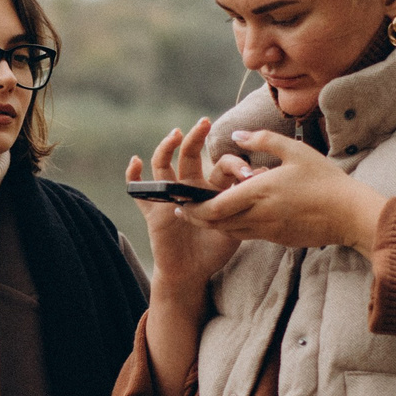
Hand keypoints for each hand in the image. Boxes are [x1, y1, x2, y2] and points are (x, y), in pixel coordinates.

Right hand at [126, 117, 245, 307]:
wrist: (192, 272)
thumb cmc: (216, 249)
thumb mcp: (236, 225)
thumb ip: (243, 203)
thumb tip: (261, 177)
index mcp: (212, 189)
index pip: (221, 166)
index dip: (235, 165)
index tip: (249, 174)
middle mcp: (189, 187)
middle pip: (190, 156)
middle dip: (196, 138)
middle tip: (204, 123)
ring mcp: (169, 197)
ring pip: (163, 166)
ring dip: (166, 148)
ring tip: (175, 134)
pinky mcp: (153, 212)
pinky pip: (139, 192)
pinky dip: (133, 176)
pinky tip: (135, 162)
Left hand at [189, 131, 387, 255]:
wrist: (350, 214)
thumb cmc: (324, 179)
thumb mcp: (295, 151)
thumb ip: (262, 140)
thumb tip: (237, 135)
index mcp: (259, 192)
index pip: (215, 206)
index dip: (194, 207)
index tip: (182, 201)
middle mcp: (258, 215)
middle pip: (216, 223)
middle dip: (197, 218)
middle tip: (185, 209)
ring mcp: (267, 230)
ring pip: (229, 231)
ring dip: (214, 224)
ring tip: (204, 212)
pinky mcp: (277, 239)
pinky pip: (247, 235)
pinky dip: (234, 227)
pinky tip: (233, 216)